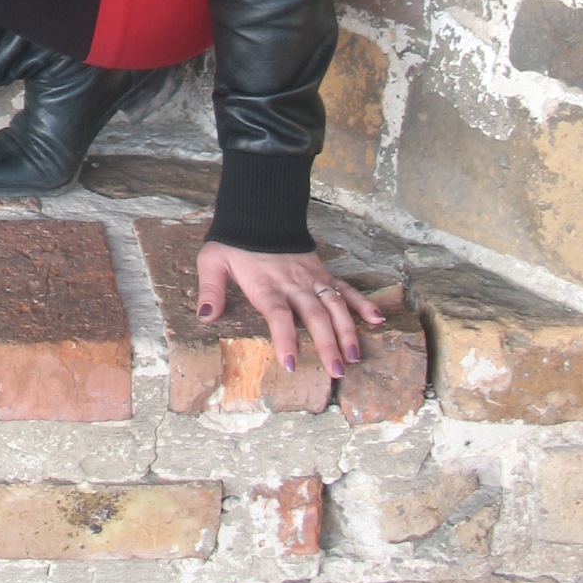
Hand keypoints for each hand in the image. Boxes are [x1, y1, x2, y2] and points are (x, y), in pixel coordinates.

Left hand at [195, 241, 386, 375]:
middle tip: (336, 372)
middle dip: (327, 345)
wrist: (258, 211)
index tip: (292, 364)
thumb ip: (210, 290)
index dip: (285, 340)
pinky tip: (376, 320)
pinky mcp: (322, 272)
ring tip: (354, 356)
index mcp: (267, 285)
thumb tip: (205, 318)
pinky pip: (345, 288)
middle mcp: (293, 284)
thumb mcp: (213, 261)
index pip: (279, 316)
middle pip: (314, 316)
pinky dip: (362, 303)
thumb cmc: (234, 241)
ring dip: (347, 331)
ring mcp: (311, 278)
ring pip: (334, 306)